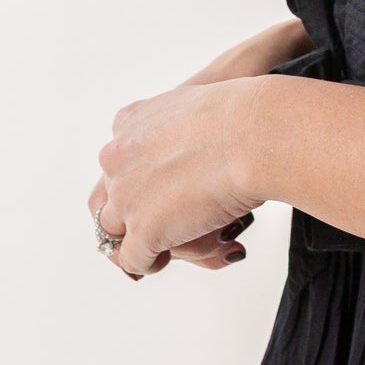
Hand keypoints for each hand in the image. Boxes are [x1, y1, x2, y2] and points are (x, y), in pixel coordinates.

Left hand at [90, 77, 267, 279]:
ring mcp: (127, 196)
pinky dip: (149, 263)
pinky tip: (169, 257)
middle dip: (134, 213)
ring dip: (141, 239)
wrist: (252, 133)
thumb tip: (194, 137)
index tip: (159, 192)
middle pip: (111, 198)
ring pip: (115, 231)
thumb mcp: (196, 101)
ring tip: (174, 242)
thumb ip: (180, 122)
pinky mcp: (144, 229)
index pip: (115, 163)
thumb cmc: (241, 116)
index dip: (137, 183)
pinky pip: (133, 260)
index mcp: (129, 122)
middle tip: (164, 222)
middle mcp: (118, 158)